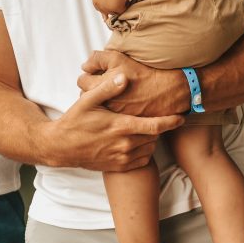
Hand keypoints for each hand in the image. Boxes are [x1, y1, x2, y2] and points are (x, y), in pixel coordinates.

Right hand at [48, 72, 182, 171]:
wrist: (61, 147)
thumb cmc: (74, 121)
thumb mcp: (87, 101)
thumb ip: (107, 88)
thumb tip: (124, 76)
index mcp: (121, 126)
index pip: (155, 125)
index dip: (171, 121)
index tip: (181, 116)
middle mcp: (125, 144)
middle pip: (155, 136)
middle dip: (159, 126)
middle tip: (158, 116)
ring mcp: (122, 157)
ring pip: (150, 148)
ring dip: (152, 138)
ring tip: (145, 127)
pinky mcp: (118, 166)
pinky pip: (142, 160)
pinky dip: (145, 151)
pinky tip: (137, 141)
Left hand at [78, 50, 189, 116]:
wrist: (167, 91)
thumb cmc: (142, 73)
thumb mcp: (118, 59)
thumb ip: (97, 59)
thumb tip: (85, 65)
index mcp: (100, 87)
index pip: (82, 81)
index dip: (89, 76)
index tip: (96, 75)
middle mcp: (104, 104)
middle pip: (88, 97)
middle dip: (93, 91)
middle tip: (103, 86)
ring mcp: (114, 116)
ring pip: (99, 109)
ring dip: (102, 103)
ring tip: (113, 96)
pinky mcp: (124, 125)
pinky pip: (111, 119)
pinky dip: (114, 113)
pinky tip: (121, 105)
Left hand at [85, 0, 131, 15]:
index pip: (98, 7)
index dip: (106, 4)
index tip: (111, 0)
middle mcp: (99, 4)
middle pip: (107, 11)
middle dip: (112, 6)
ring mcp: (107, 7)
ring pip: (114, 11)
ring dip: (118, 7)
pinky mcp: (115, 8)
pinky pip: (121, 10)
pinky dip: (124, 6)